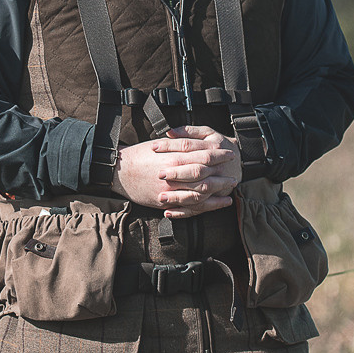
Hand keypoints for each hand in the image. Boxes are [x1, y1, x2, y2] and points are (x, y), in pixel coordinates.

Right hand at [110, 126, 242, 217]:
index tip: (229, 154)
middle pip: (206, 175)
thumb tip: (198, 145)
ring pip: (201, 193)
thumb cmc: (139, 156)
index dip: (219, 155)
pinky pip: (191, 207)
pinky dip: (207, 206)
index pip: (204, 155)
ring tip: (230, 187)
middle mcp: (174, 174)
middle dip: (222, 174)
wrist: (119, 171)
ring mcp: (170, 191)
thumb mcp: (160, 145)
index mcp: (174, 157)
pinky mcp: (166, 203)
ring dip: (219, 190)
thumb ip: (179, 146)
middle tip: (234, 173)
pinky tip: (219, 203)